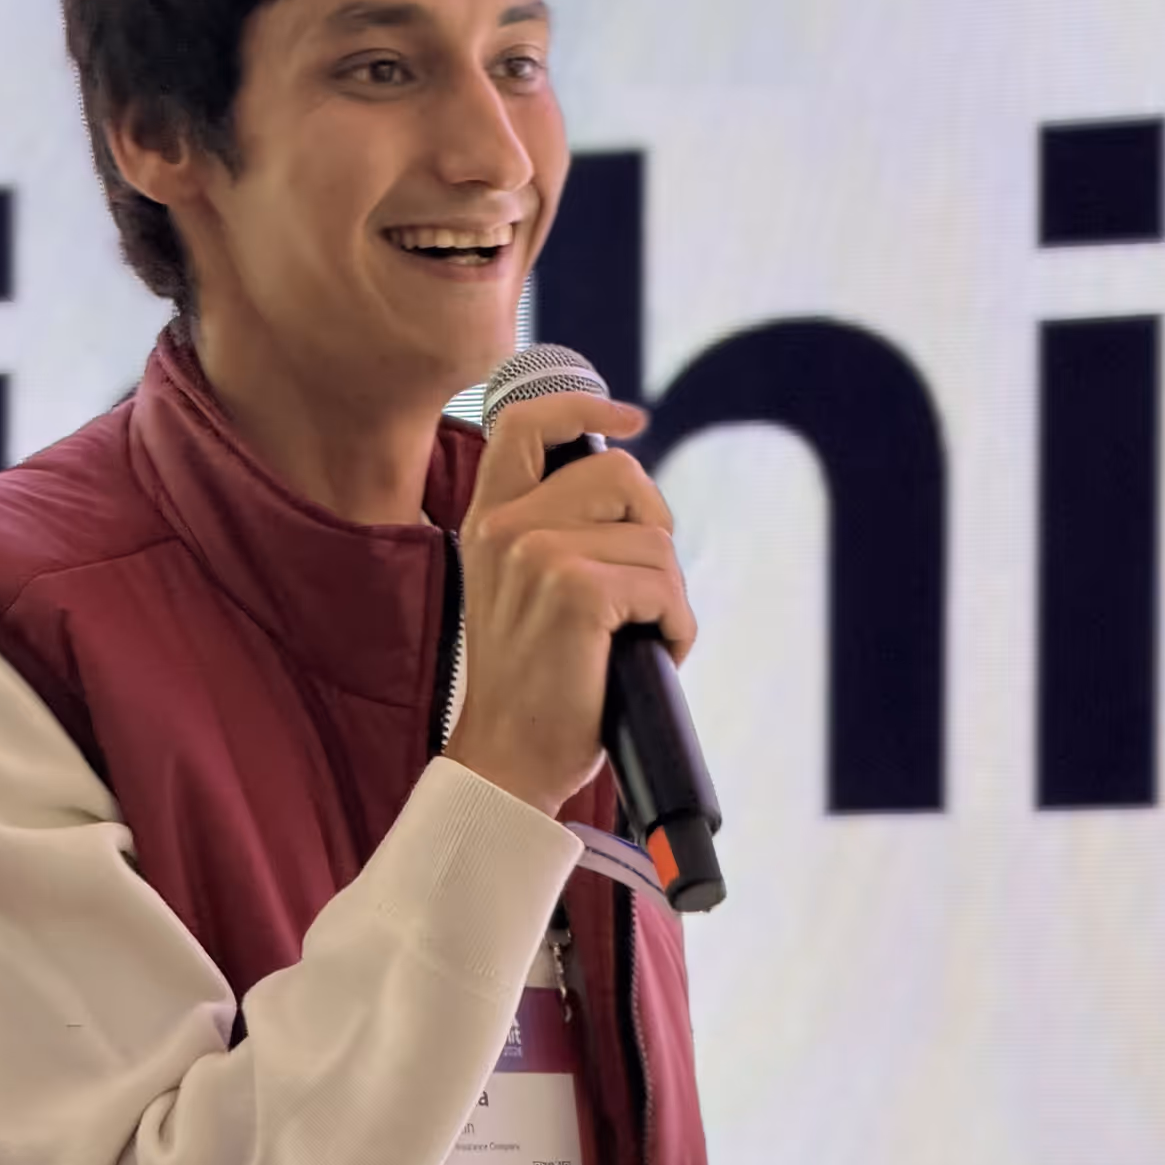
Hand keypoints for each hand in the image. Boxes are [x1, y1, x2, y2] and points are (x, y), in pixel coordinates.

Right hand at [444, 391, 694, 817]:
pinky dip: (677, 627)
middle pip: (620, 474)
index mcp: (486, 521)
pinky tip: (652, 654)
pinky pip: (665, 586)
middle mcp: (505, 529)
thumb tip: (631, 489)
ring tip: (638, 636)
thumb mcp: (521, 590)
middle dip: (654, 526)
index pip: (527, 424)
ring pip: (654, 538)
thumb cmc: (532, 684)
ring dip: (667, 592)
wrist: (509, 759)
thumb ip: (552, 531)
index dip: (584, 404)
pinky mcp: (578, 592)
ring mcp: (537, 555)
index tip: (631, 418)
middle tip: (647, 585)